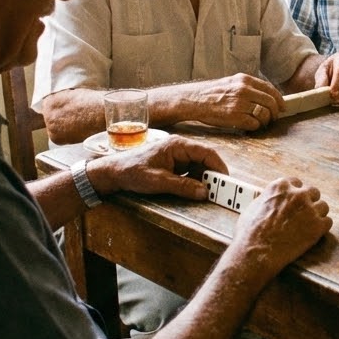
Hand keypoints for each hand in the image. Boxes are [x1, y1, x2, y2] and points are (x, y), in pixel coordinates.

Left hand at [89, 135, 223, 199]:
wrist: (113, 172)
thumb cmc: (132, 172)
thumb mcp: (158, 181)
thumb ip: (182, 187)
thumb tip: (204, 192)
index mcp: (178, 145)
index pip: (207, 153)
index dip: (219, 167)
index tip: (226, 182)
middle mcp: (180, 148)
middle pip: (205, 160)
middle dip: (213, 175)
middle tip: (221, 191)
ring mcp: (177, 156)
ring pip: (199, 167)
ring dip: (205, 180)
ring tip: (210, 193)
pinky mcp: (173, 165)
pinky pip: (191, 172)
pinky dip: (196, 182)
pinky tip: (196, 191)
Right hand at [174, 73, 284, 129]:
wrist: (194, 100)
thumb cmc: (212, 93)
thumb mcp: (232, 82)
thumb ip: (248, 87)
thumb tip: (266, 96)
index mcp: (245, 80)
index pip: (270, 89)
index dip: (279, 100)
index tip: (282, 106)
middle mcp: (244, 90)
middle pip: (271, 102)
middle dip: (275, 112)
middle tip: (273, 118)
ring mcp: (240, 103)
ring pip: (264, 114)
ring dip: (265, 121)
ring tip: (261, 123)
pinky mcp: (235, 117)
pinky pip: (254, 124)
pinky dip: (255, 127)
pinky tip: (250, 126)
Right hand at [232, 177, 332, 275]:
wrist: (256, 253)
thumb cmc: (249, 233)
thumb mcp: (253, 206)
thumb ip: (268, 199)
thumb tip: (271, 200)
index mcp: (281, 186)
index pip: (297, 183)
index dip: (295, 194)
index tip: (295, 202)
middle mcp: (298, 194)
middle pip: (313, 192)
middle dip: (309, 202)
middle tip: (303, 214)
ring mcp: (309, 209)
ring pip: (323, 207)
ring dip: (317, 215)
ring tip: (308, 225)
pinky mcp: (318, 226)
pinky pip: (328, 222)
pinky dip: (322, 228)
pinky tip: (313, 234)